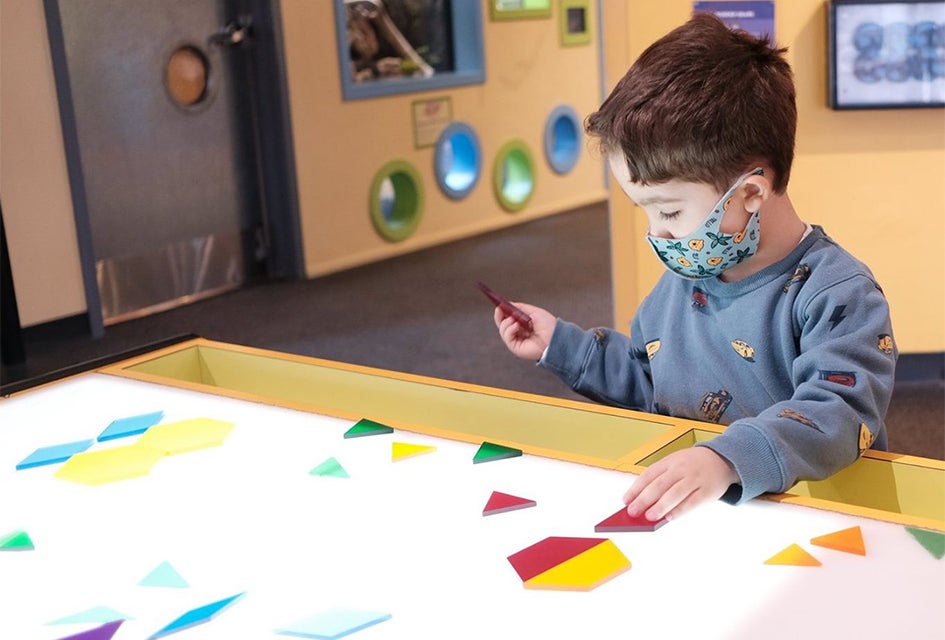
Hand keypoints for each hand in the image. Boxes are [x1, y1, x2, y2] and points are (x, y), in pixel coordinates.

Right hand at [493, 302, 555, 360]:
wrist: (555, 337)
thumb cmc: (548, 325)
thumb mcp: (534, 312)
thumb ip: (521, 307)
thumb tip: (509, 304)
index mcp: (523, 325)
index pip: (508, 319)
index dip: (502, 312)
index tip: (499, 305)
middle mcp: (518, 333)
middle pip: (502, 325)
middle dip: (499, 316)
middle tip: (499, 309)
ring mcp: (516, 341)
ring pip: (503, 330)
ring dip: (506, 322)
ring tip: (515, 319)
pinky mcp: (515, 347)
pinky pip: (507, 337)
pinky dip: (510, 329)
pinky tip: (517, 326)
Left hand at [623, 447, 737, 520]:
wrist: (722, 458)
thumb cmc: (692, 466)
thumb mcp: (675, 465)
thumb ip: (661, 481)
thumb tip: (645, 505)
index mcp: (669, 461)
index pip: (649, 475)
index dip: (636, 488)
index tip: (625, 501)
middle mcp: (681, 468)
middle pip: (660, 484)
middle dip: (644, 499)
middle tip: (632, 512)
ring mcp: (695, 479)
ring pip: (675, 493)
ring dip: (661, 506)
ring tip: (649, 517)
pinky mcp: (708, 491)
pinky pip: (692, 502)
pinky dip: (680, 510)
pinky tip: (670, 517)